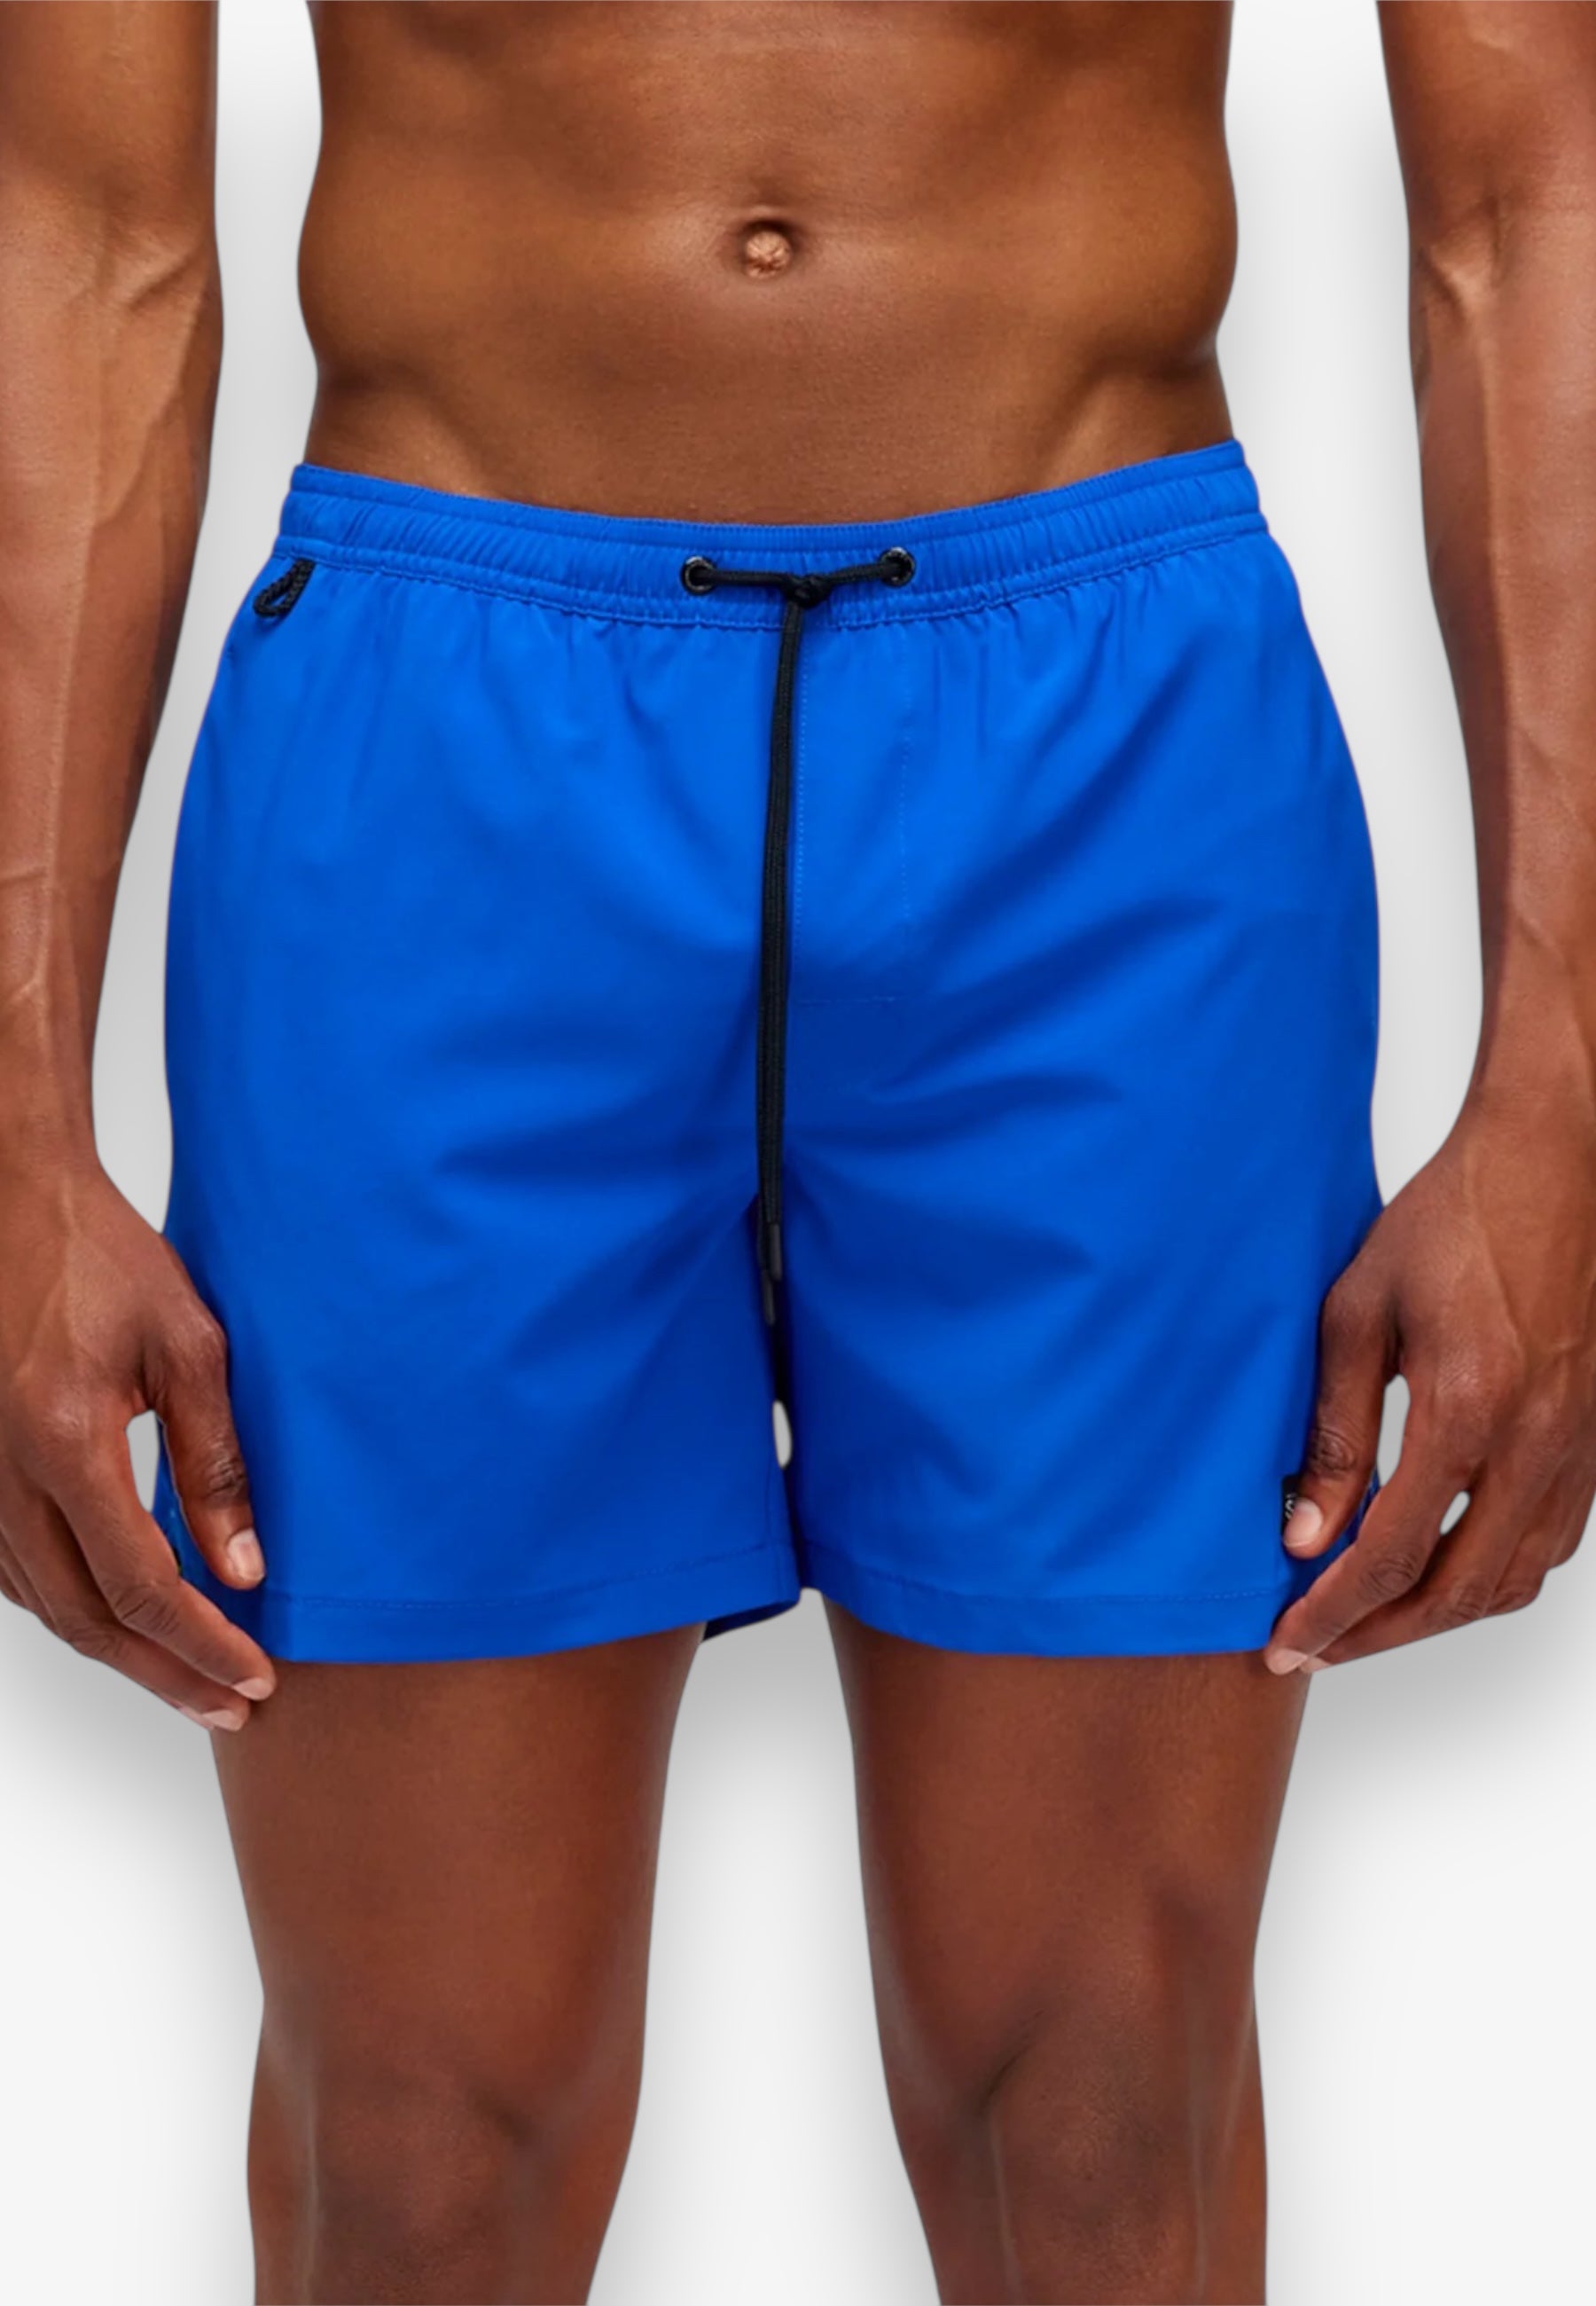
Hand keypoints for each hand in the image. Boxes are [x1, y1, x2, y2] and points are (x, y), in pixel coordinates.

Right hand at [0, 1155, 275, 1727]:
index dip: (201, 1645)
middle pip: (86, 1619)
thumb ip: (216, 1463)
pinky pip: (14, 1571)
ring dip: (119, 1653)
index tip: (255, 1678)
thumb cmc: (105, 1258)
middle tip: (233, 1705)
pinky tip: (121, 1621)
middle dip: (165, 1675)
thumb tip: (245, 1569)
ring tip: (192, 1679)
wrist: (13, 1205)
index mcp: (64, 1443)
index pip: (141, 1587)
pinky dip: (71, 1608)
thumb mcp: (191, 1347)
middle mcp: (4, 1475)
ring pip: (43, 1605)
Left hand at [1266, 1080, 1595, 1672]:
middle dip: (1377, 1636)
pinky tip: (1436, 1572)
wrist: (1552, 1168)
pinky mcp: (1592, 1444)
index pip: (1395, 1553)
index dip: (1335, 1611)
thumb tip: (1305, 1533)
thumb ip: (1332, 1431)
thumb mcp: (1357, 1312)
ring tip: (1363, 1622)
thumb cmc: (1452, 1221)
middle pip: (1458, 1592)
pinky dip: (1488, 1579)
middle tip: (1313, 1648)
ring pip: (1510, 1582)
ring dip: (1434, 1617)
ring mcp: (1575, 1449)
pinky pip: (1546, 1546)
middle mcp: (1536, 1443)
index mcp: (1470, 1407)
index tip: (1285, 1639)